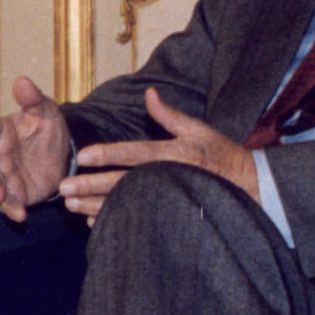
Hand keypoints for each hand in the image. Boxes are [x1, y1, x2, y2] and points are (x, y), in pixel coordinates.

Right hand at [0, 76, 74, 222]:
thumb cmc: (48, 129)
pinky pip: (10, 203)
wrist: (66, 155)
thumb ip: (32, 98)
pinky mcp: (16, 194)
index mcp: (0, 132)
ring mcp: (5, 175)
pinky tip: (20, 215)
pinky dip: (12, 209)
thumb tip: (21, 80)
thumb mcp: (45, 111)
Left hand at [58, 87, 256, 218]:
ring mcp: (166, 200)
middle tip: (63, 187)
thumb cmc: (223, 156)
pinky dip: (114, 221)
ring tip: (70, 205)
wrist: (251, 189)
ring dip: (95, 206)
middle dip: (91, 185)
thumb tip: (149, 93)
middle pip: (122, 183)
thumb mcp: (199, 130)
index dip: (108, 154)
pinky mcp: (168, 216)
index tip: (84, 156)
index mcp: (172, 154)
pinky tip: (92, 221)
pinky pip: (136, 221)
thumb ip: (170, 115)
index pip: (134, 153)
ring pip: (125, 205)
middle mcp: (166, 178)